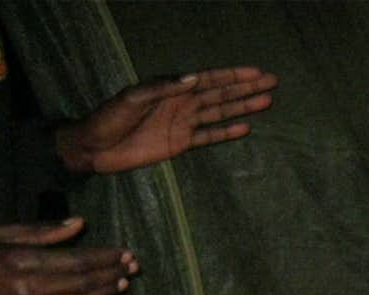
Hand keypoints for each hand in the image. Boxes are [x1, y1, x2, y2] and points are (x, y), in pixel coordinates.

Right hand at [0, 219, 137, 294]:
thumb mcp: (3, 233)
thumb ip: (44, 232)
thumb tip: (80, 224)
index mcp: (22, 262)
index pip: (77, 261)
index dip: (105, 258)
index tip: (125, 252)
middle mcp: (27, 290)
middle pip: (83, 284)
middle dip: (111, 274)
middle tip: (132, 266)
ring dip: (103, 293)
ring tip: (121, 281)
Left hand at [55, 66, 278, 174]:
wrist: (95, 147)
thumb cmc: (109, 117)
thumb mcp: (133, 99)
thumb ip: (164, 89)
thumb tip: (194, 78)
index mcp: (172, 88)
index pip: (209, 80)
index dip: (233, 75)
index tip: (256, 72)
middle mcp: (182, 103)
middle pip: (221, 93)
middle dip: (246, 87)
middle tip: (272, 82)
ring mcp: (183, 123)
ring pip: (220, 113)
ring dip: (242, 107)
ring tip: (266, 102)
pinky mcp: (180, 144)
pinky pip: (208, 137)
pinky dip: (226, 132)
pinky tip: (245, 128)